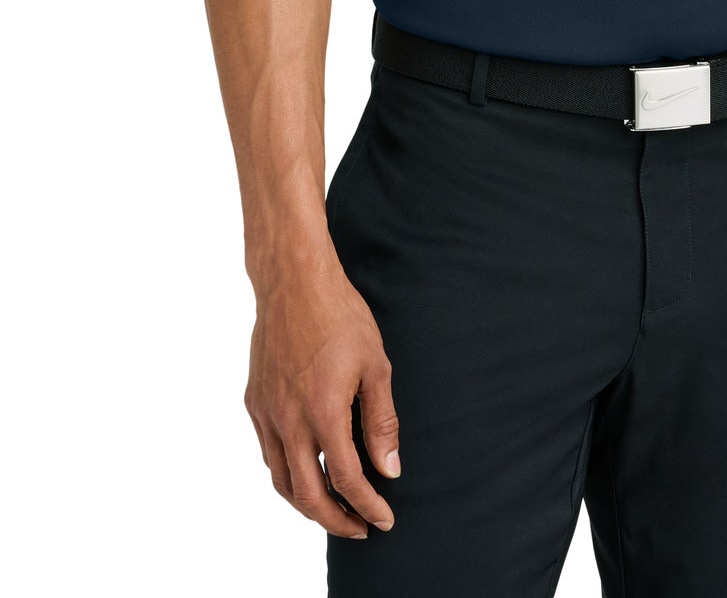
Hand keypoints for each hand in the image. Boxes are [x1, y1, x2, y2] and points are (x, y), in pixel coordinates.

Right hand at [244, 257, 401, 538]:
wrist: (293, 281)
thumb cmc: (340, 316)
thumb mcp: (375, 364)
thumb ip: (381, 421)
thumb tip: (389, 468)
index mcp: (323, 411)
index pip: (346, 479)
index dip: (367, 505)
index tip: (384, 519)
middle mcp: (289, 419)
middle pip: (307, 495)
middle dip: (336, 520)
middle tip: (359, 528)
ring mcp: (266, 412)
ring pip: (281, 480)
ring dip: (307, 503)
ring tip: (333, 509)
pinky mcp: (254, 401)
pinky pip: (267, 453)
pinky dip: (287, 474)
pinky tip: (305, 469)